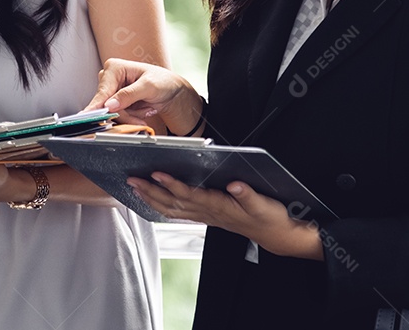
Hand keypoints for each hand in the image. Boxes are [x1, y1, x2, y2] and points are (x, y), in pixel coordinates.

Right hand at [86, 58, 199, 131]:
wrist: (172, 92)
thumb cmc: (163, 82)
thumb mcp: (149, 86)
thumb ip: (129, 95)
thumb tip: (110, 105)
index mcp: (114, 68)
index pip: (103, 91)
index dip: (99, 106)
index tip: (91, 116)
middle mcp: (110, 78)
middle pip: (107, 104)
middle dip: (126, 113)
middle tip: (142, 114)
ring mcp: (113, 91)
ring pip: (113, 113)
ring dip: (132, 115)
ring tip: (147, 108)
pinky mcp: (117, 102)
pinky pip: (119, 116)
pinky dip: (133, 116)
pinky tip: (143, 110)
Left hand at [127, 173, 323, 260]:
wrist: (276, 235)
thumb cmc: (269, 218)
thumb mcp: (263, 205)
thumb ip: (248, 194)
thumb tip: (235, 184)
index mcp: (219, 206)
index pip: (190, 194)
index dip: (172, 185)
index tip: (156, 174)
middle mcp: (209, 212)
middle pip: (174, 202)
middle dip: (151, 191)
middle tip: (132, 180)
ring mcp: (206, 216)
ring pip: (173, 209)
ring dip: (152, 199)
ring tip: (135, 188)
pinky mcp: (208, 216)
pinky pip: (180, 213)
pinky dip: (164, 206)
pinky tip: (154, 201)